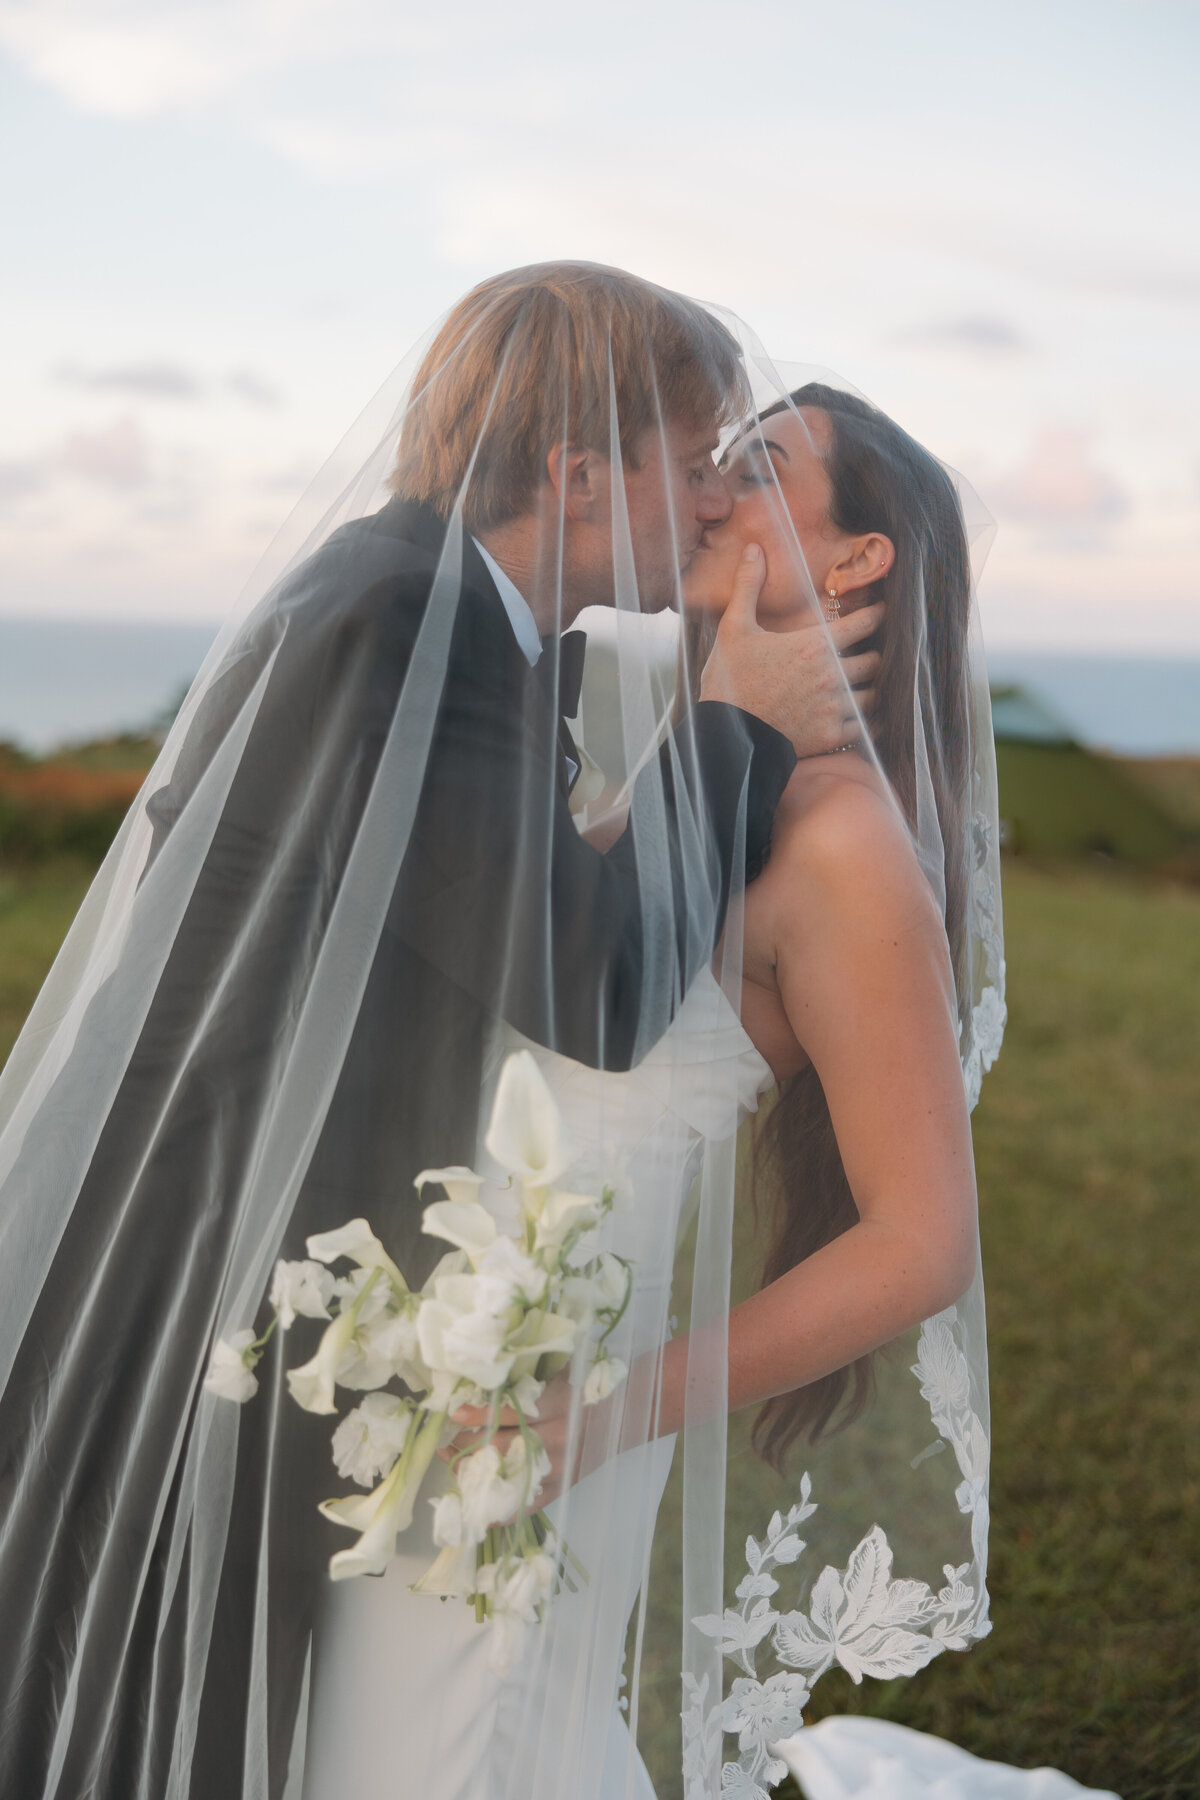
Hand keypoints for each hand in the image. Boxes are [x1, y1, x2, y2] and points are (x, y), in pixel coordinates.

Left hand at [439, 1371, 579, 1512]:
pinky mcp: (562, 1487)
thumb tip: (482, 1375)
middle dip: (468, 1446)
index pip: (507, 1413)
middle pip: (501, 1447)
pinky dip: (502, 1512)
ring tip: (454, 1465)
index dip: (477, 1415)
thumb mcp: (561, 1374)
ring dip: (476, 1473)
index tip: (454, 1413)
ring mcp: (558, 1468)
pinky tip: (479, 1510)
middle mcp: (555, 1439)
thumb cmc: (587, 1387)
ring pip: (508, 1475)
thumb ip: (528, 1376)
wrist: (623, 1414)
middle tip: (447, 1441)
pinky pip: (528, 1506)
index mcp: (555, 1406)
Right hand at [698, 544, 883, 758]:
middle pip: (874, 661)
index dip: (876, 615)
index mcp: (814, 646)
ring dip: (869, 688)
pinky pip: (865, 728)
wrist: (725, 736)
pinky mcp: (831, 736)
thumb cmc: (729, 681)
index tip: (880, 612)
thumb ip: (747, 587)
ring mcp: (833, 708)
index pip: (864, 624)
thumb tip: (753, 549)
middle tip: (868, 652)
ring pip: (873, 695)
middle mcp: (832, 676)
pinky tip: (863, 718)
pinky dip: (867, 722)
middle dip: (872, 655)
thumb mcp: (734, 629)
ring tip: (864, 686)